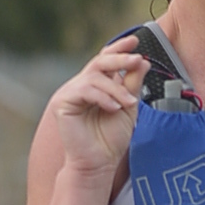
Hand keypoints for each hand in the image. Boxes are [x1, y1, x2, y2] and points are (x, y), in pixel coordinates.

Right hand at [50, 37, 145, 175]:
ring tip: (128, 103)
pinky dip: (103, 97)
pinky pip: (85, 90)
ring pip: (95, 76)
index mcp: (97, 85)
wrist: (98, 163)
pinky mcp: (63, 103)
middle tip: (137, 59)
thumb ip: (133, 85)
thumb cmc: (110, 139)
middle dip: (120, 58)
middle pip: (100, 61)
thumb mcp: (129, 108)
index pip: (106, 60)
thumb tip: (142, 61)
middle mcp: (82, 85)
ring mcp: (71, 92)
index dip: (119, 48)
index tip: (136, 41)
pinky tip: (114, 108)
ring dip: (117, 88)